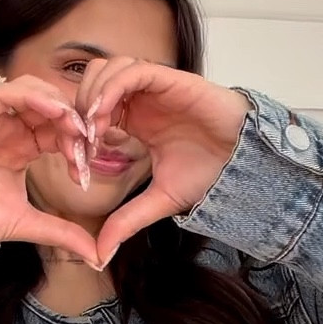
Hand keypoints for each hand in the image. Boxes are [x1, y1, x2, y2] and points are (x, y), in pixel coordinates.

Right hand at [0, 78, 100, 266]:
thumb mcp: (27, 224)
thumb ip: (62, 233)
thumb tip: (97, 257)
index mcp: (24, 148)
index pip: (60, 132)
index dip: (79, 143)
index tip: (87, 168)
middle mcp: (11, 129)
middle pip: (52, 107)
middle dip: (74, 120)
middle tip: (88, 142)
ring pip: (33, 90)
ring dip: (58, 103)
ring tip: (74, 126)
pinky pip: (7, 92)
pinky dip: (33, 95)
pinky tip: (53, 111)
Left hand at [76, 59, 247, 262]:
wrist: (243, 163)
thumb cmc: (209, 174)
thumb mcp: (159, 200)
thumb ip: (127, 221)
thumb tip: (101, 255)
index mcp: (135, 118)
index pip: (93, 107)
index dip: (79, 130)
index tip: (79, 161)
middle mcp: (141, 98)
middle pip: (92, 80)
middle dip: (79, 108)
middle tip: (80, 142)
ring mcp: (154, 86)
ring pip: (107, 69)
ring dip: (92, 96)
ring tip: (93, 131)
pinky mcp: (169, 78)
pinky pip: (131, 71)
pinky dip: (111, 89)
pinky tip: (105, 117)